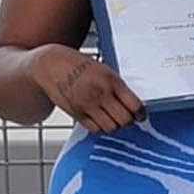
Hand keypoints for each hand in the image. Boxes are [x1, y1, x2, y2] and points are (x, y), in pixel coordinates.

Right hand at [28, 45, 143, 131]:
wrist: (51, 65)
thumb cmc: (80, 66)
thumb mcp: (106, 71)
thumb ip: (119, 87)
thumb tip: (134, 105)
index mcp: (112, 81)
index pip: (135, 106)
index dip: (141, 114)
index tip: (141, 116)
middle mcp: (101, 94)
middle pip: (125, 120)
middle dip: (129, 121)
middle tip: (128, 118)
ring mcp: (87, 105)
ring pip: (111, 127)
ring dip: (115, 125)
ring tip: (113, 119)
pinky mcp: (76, 113)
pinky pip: (94, 128)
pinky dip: (100, 127)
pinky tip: (100, 119)